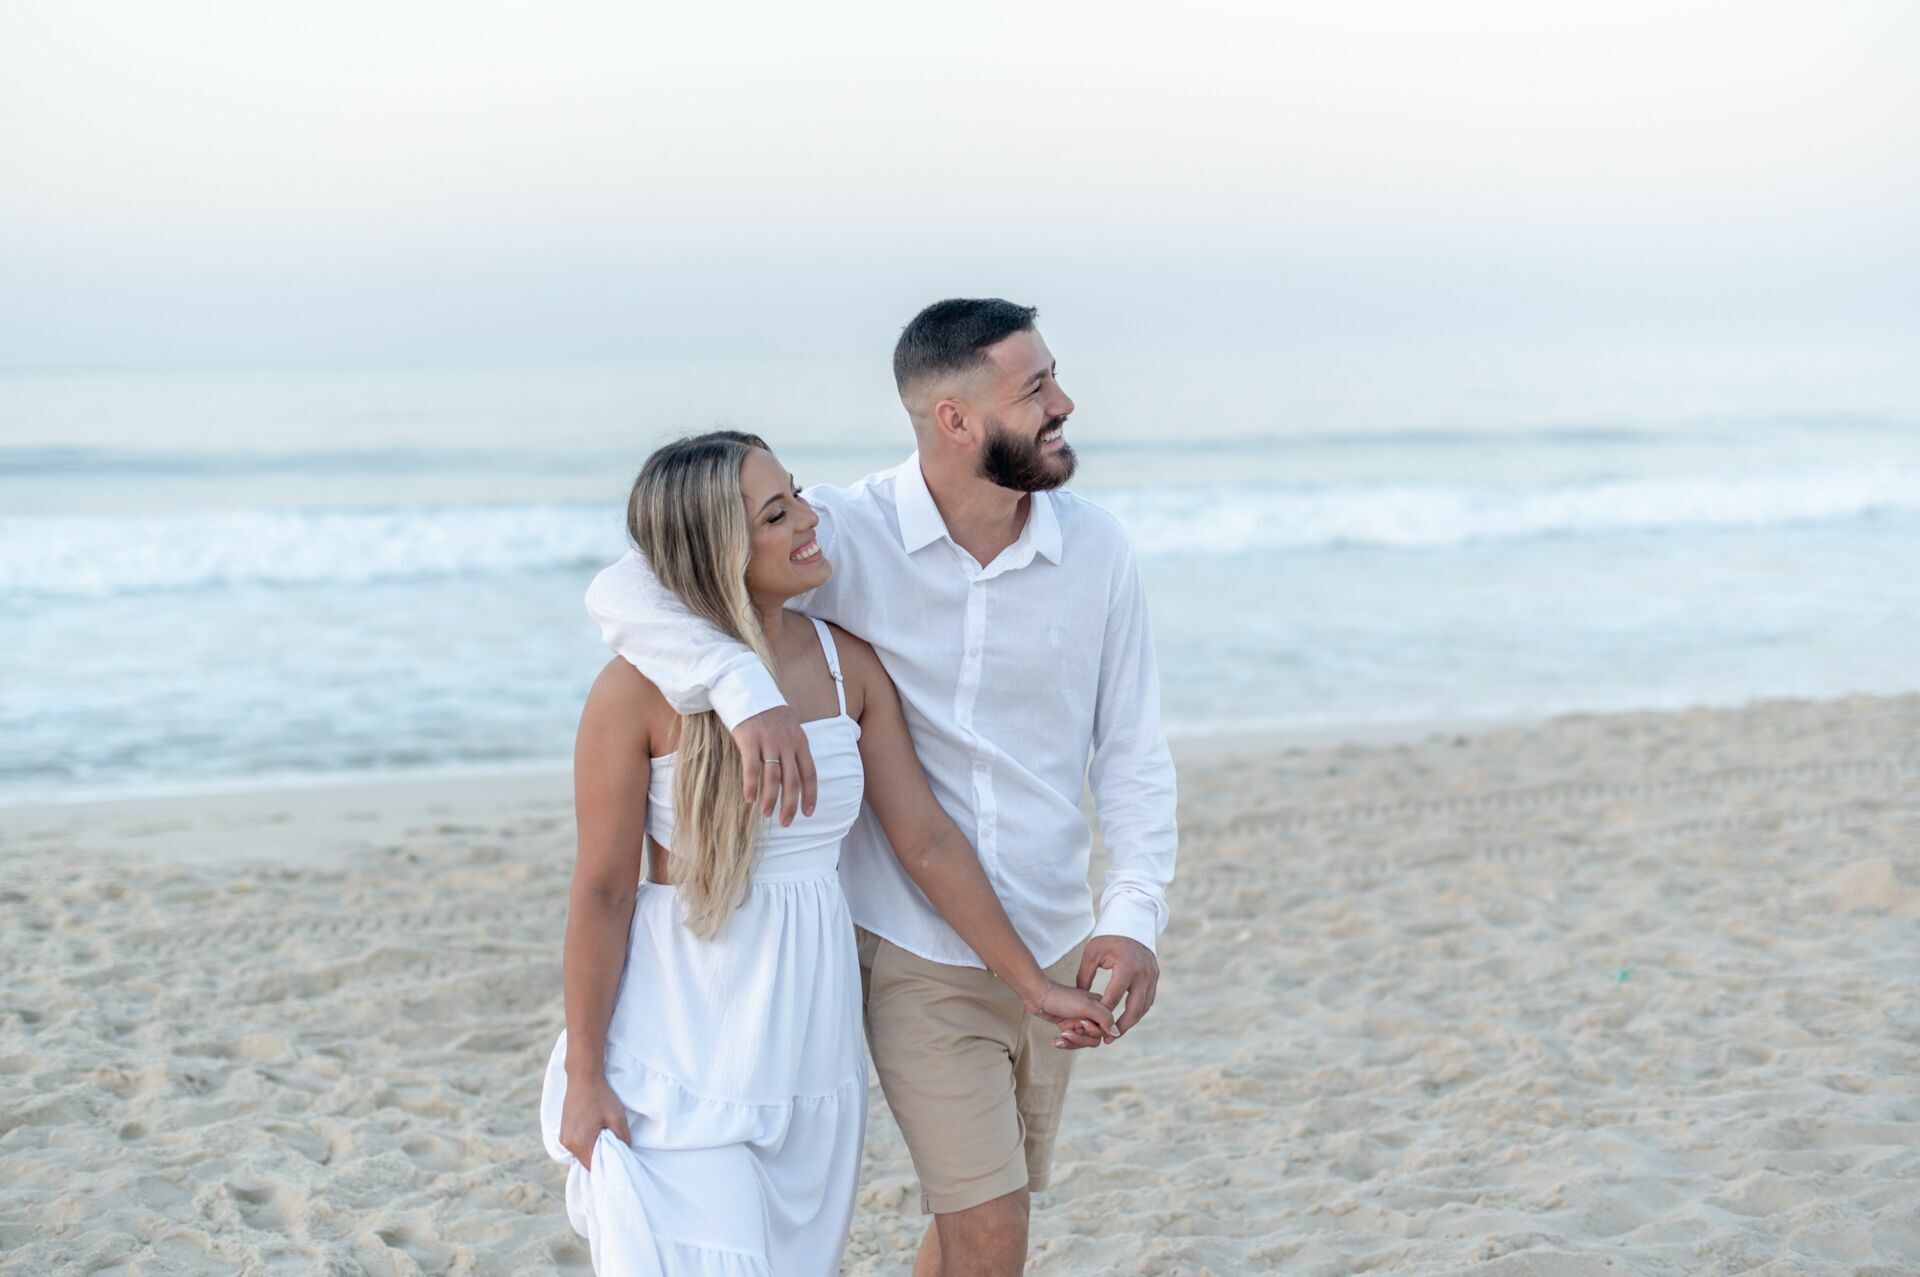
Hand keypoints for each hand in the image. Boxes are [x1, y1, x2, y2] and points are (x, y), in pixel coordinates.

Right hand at [559, 1072, 631, 1168]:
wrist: (583, 1078)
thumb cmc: (601, 1097)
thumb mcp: (618, 1118)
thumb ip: (623, 1139)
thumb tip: (625, 1153)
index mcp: (581, 1143)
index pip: (595, 1168)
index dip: (607, 1168)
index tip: (618, 1164)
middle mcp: (568, 1144)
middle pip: (587, 1163)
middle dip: (601, 1160)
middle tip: (614, 1151)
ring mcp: (563, 1138)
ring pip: (581, 1155)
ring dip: (593, 1152)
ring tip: (605, 1141)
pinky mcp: (563, 1132)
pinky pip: (576, 1147)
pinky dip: (586, 1145)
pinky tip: (595, 1135)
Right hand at [734, 706, 817, 825]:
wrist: (747, 688)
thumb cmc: (768, 712)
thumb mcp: (789, 727)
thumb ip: (793, 748)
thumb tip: (795, 774)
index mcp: (800, 741)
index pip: (810, 773)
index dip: (810, 795)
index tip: (808, 813)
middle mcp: (787, 743)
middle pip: (793, 780)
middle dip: (790, 805)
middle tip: (786, 822)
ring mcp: (769, 741)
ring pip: (773, 778)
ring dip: (770, 799)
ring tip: (767, 814)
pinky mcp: (749, 739)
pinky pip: (752, 768)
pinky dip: (751, 786)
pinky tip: (749, 799)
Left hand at [1028, 979, 1115, 1048]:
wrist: (1037, 995)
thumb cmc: (1061, 997)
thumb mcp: (1086, 1006)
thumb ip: (1104, 1018)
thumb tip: (1117, 1033)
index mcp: (1100, 1007)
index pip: (1107, 1029)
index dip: (1095, 1031)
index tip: (1083, 1024)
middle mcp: (1092, 1015)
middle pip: (1095, 1038)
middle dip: (1081, 1038)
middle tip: (1068, 1030)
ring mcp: (1080, 1021)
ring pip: (1084, 1041)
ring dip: (1072, 1041)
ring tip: (1060, 1036)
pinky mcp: (1069, 1026)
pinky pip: (1073, 1041)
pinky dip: (1065, 1042)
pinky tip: (1056, 1040)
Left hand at [1077, 935, 1158, 1035]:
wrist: (1132, 921)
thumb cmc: (1108, 938)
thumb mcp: (1092, 954)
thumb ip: (1085, 977)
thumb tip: (1081, 1000)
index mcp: (1126, 967)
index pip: (1114, 998)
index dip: (1104, 1014)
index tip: (1095, 1027)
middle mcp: (1143, 973)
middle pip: (1134, 1008)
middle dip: (1122, 1026)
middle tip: (1109, 1039)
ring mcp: (1152, 975)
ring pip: (1144, 1006)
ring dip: (1132, 1021)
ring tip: (1117, 1033)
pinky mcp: (1155, 976)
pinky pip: (1149, 999)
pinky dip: (1139, 1011)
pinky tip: (1128, 1019)